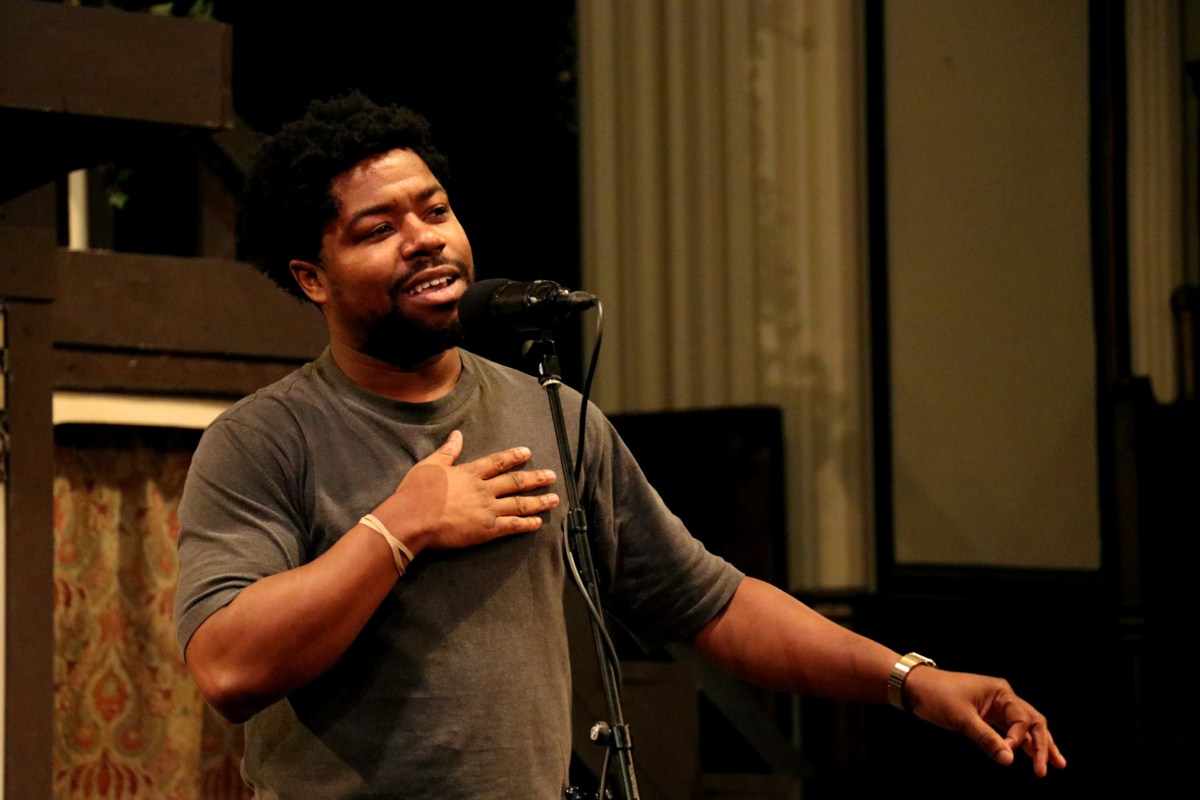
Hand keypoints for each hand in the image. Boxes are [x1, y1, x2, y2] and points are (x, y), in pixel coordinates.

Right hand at [377, 430, 559, 553]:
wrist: (413, 519)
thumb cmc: (416, 492)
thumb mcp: (430, 465)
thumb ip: (447, 451)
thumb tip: (457, 435)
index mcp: (470, 473)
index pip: (497, 462)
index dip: (513, 457)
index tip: (527, 453)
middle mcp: (484, 489)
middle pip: (515, 482)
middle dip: (535, 478)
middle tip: (552, 476)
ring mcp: (488, 509)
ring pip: (519, 504)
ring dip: (538, 501)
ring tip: (554, 499)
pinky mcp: (487, 530)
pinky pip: (512, 526)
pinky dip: (527, 524)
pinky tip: (538, 523)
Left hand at [904, 666, 1066, 776]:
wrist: (915, 687)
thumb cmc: (937, 695)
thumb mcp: (962, 718)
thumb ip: (986, 739)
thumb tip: (1009, 760)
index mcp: (1001, 692)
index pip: (1023, 719)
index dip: (1020, 739)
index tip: (1008, 752)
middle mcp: (1003, 698)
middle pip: (1032, 721)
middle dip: (1044, 744)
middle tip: (1054, 766)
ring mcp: (996, 707)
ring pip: (1025, 727)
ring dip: (1038, 744)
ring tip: (1057, 764)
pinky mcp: (987, 716)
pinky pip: (1010, 731)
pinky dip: (1021, 743)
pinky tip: (1031, 756)